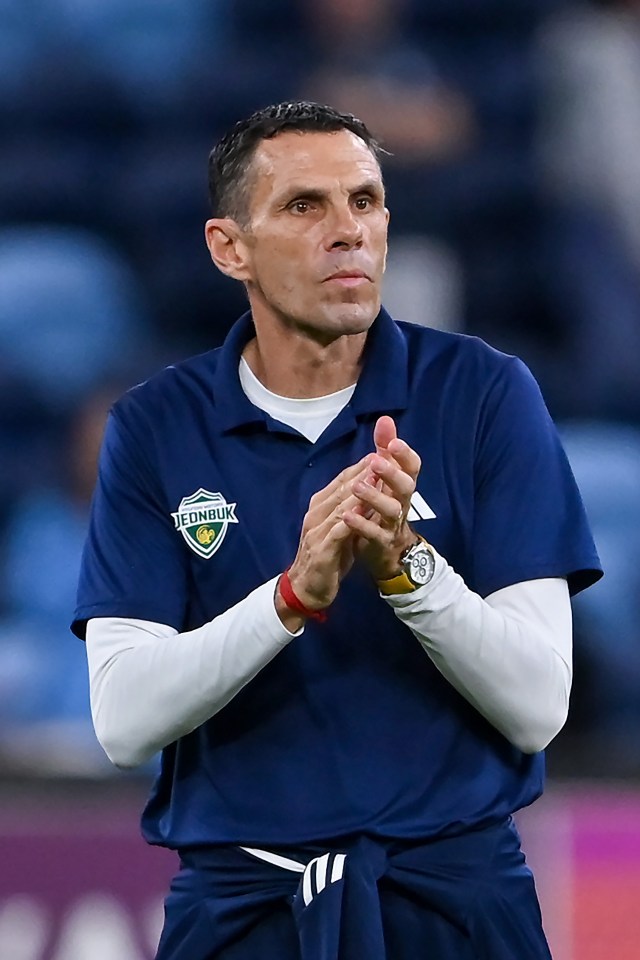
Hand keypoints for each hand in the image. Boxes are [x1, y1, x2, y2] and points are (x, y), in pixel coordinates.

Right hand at [279, 457, 371, 626]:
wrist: (307, 588)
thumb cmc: (327, 556)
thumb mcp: (341, 528)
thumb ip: (351, 509)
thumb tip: (369, 489)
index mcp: (320, 506)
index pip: (342, 480)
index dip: (362, 466)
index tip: (382, 452)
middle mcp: (316, 513)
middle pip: (342, 487)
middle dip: (363, 471)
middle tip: (383, 456)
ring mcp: (317, 530)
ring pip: (340, 505)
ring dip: (359, 490)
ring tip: (378, 477)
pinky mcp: (321, 548)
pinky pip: (338, 530)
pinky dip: (351, 519)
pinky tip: (365, 510)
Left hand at [342, 416, 421, 580]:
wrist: (388, 549)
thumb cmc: (385, 505)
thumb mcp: (386, 476)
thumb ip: (385, 448)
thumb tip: (385, 419)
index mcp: (403, 484)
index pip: (412, 467)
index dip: (405, 455)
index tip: (393, 443)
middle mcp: (402, 502)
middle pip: (405, 487)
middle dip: (392, 474)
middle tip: (376, 462)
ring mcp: (393, 523)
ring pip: (391, 510)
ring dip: (374, 497)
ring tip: (357, 486)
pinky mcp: (381, 541)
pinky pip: (373, 534)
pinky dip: (361, 524)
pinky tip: (346, 515)